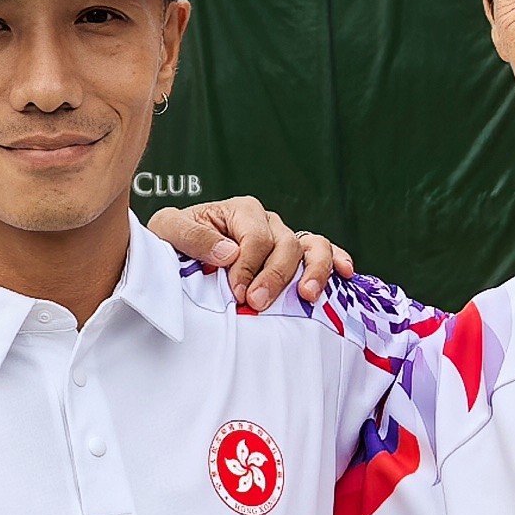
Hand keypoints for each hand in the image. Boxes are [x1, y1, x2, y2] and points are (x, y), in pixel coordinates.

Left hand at [151, 193, 356, 311]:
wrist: (178, 254)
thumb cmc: (173, 241)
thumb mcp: (168, 230)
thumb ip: (193, 236)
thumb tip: (230, 252)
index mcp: (240, 211)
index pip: (256, 238)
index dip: (248, 267)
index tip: (235, 293)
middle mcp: (267, 221)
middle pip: (285, 245)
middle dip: (274, 276)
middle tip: (257, 304)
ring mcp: (284, 237)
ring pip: (311, 246)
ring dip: (313, 271)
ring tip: (307, 296)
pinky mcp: (293, 256)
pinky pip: (322, 252)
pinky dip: (336, 260)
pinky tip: (345, 273)